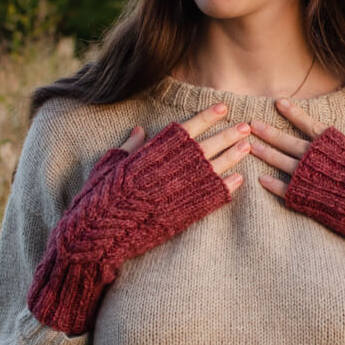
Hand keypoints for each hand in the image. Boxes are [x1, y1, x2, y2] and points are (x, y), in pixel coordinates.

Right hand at [28, 102, 250, 333]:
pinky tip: (239, 179)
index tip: (222, 108)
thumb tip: (141, 129)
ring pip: (211, 170)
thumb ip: (128, 147)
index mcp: (148, 155)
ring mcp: (174, 193)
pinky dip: (225, 188)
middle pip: (204, 148)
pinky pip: (209, 199)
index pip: (183, 131)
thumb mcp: (108, 166)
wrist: (96, 236)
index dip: (204, 118)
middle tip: (246, 125)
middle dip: (227, 135)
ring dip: (231, 157)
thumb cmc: (97, 199)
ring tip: (248, 147)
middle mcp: (165, 171)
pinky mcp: (179, 215)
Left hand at [248, 97, 344, 195]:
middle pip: (289, 142)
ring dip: (266, 154)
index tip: (279, 103)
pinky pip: (286, 190)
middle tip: (252, 124)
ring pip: (283, 163)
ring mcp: (313, 180)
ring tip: (250, 147)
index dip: (294, 113)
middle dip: (270, 132)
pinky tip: (261, 180)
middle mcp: (321, 160)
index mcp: (339, 146)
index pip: (311, 125)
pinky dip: (273, 185)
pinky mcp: (311, 200)